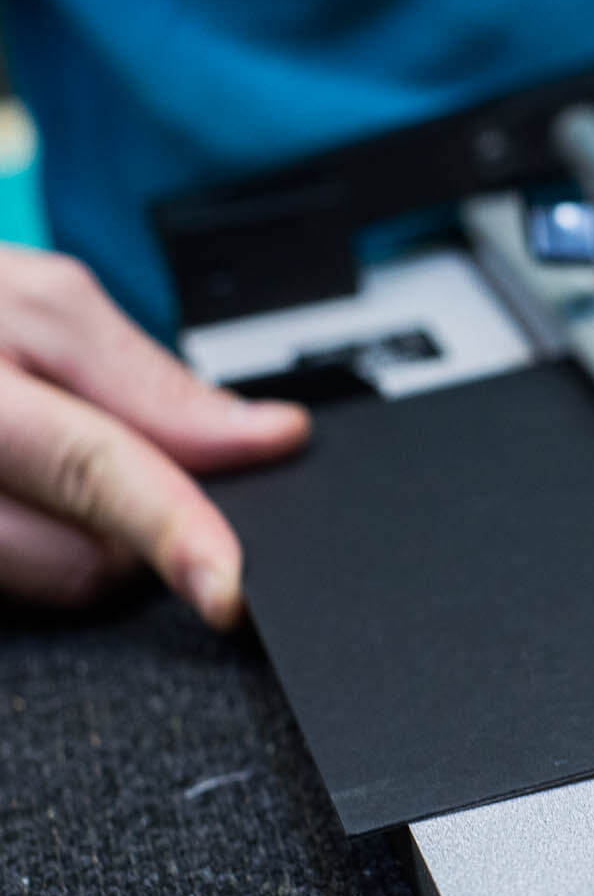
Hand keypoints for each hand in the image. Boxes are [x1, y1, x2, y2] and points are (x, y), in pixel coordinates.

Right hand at [0, 246, 308, 626]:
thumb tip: (266, 438)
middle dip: (143, 529)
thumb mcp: (35, 307)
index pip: (88, 467)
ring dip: (93, 546)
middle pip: (82, 560)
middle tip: (140, 471)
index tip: (228, 582)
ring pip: (53, 585)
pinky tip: (28, 498)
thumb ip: (150, 382)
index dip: (172, 526)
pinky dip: (46, 551)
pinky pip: (16, 588)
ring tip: (52, 470)